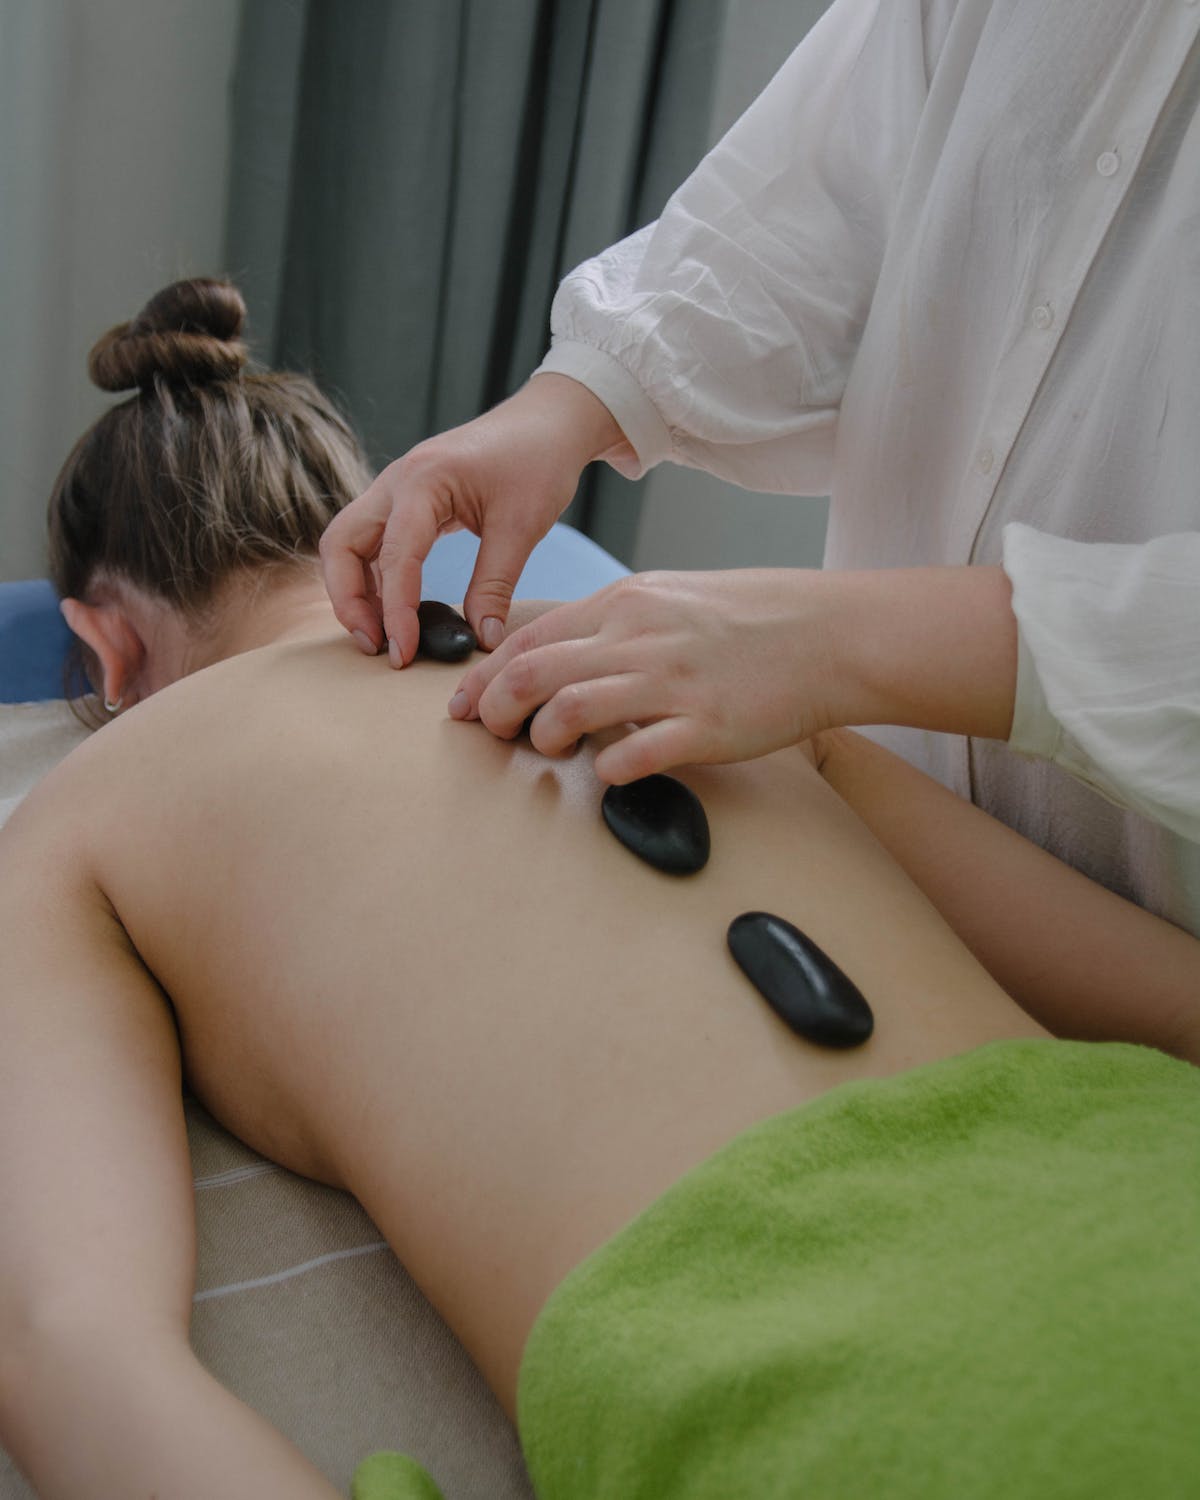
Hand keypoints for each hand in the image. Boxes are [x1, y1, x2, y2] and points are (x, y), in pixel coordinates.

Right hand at [319, 375, 629, 665]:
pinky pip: (370, 541)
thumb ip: (495, 585)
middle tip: (376, 646)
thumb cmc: (538, 461)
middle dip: (348, 600)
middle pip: (340, 544)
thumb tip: (482, 639)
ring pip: (347, 542)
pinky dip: (372, 576)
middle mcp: (397, 481)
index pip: (394, 557)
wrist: (547, 422)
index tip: (403, 653)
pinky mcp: (405, 500)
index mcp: (424, 480)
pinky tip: (395, 608)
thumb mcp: (523, 527)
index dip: (395, 611)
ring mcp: (395, 488)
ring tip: (382, 635)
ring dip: (354, 590)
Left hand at [450, 570, 841, 783]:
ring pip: (569, 711)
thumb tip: (558, 657)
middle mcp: (639, 638)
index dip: (483, 676)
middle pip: (532, 673)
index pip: (529, 638)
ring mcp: (671, 682)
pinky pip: (633, 756)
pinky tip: (611, 774)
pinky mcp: (704, 726)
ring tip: (547, 751)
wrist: (827, 634)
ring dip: (542, 739)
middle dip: (493, 710)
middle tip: (489, 733)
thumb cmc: (750, 618)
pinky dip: (608, 771)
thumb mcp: (669, 599)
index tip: (462, 704)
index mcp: (625, 604)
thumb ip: (612, 626)